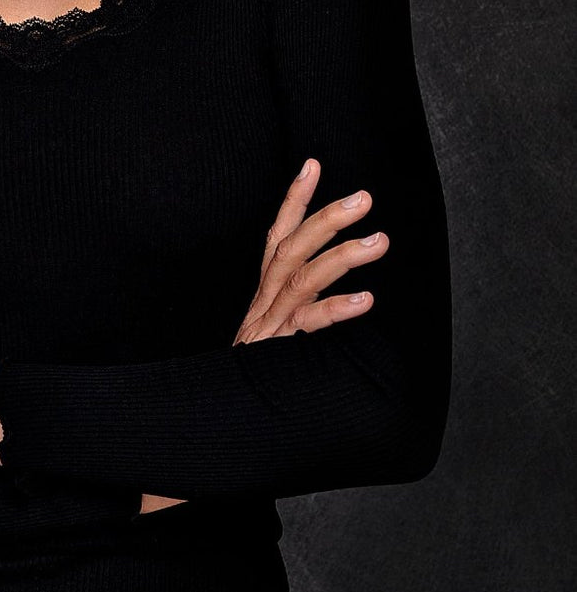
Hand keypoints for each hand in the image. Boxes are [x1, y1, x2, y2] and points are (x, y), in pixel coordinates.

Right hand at [138, 158, 388, 514]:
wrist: (211, 428)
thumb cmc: (251, 384)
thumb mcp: (274, 340)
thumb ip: (298, 315)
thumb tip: (344, 293)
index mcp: (263, 296)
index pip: (277, 236)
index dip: (294, 199)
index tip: (314, 163)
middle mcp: (262, 304)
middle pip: (291, 247)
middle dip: (326, 216)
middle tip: (365, 197)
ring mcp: (266, 327)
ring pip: (301, 277)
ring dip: (342, 254)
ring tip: (380, 241)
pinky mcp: (273, 352)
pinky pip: (305, 325)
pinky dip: (335, 308)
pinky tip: (367, 300)